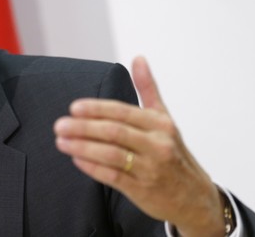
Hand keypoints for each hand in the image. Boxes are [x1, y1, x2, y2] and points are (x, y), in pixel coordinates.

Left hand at [54, 57, 225, 236]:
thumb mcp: (164, 118)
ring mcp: (150, 169)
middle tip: (59, 125)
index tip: (74, 107)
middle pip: (114, 132)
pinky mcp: (142, 190)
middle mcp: (157, 145)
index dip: (96, 109)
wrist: (194, 196)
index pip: (123, 112)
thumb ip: (148, 88)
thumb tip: (138, 58)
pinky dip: (93, 168)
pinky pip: (113, 178)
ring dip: (82, 147)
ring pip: (111, 155)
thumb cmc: (173, 152)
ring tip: (61, 141)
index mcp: (160, 124)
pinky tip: (76, 160)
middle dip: (83, 128)